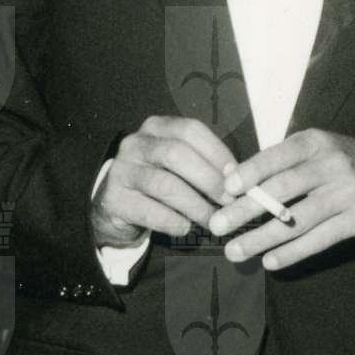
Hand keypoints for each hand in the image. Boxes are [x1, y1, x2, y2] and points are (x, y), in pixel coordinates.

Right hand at [91, 115, 233, 246]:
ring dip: (195, 205)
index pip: (191, 130)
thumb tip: (240, 178)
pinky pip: (149, 211)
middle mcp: (136, 143)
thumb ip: (205, 164)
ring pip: (164, 185)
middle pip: (177, 154)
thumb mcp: (179, 165)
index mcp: (157, 127)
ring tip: (213, 220)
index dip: (217, 152)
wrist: (118, 205)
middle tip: (229, 201)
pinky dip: (173, 221)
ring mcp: (122, 170)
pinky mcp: (113, 199)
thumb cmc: (160, 181)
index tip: (238, 176)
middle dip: (209, 179)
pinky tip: (185, 227)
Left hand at [207, 129, 354, 270]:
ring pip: (298, 220)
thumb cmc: (339, 162)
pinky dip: (292, 253)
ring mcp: (347, 193)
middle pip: (283, 189)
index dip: (251, 171)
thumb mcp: (313, 150)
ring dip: (262, 238)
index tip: (225, 188)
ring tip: (235, 251)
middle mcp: (332, 165)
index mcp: (316, 142)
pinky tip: (269, 262)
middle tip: (218, 225)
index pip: (279, 155)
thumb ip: (276, 162)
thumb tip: (229, 175)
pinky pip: (320, 240)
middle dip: (246, 209)